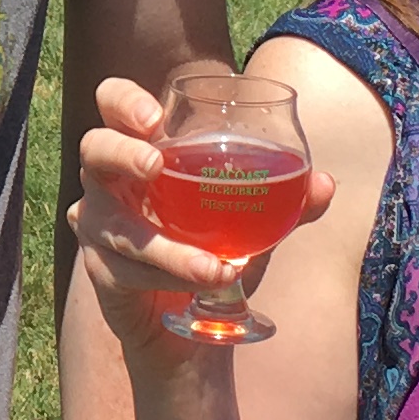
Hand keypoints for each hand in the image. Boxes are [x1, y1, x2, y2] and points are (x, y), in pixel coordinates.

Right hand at [70, 73, 333, 360]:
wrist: (187, 318)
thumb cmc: (212, 245)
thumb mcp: (250, 218)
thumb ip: (285, 199)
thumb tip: (324, 184)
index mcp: (141, 148)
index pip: (111, 103)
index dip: (123, 101)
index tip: (155, 117)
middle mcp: (109, 180)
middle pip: (94, 148)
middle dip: (122, 152)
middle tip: (156, 165)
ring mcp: (98, 226)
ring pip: (120, 226)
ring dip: (171, 248)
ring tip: (221, 265)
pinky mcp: (101, 271)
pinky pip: (130, 270)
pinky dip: (174, 277)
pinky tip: (211, 282)